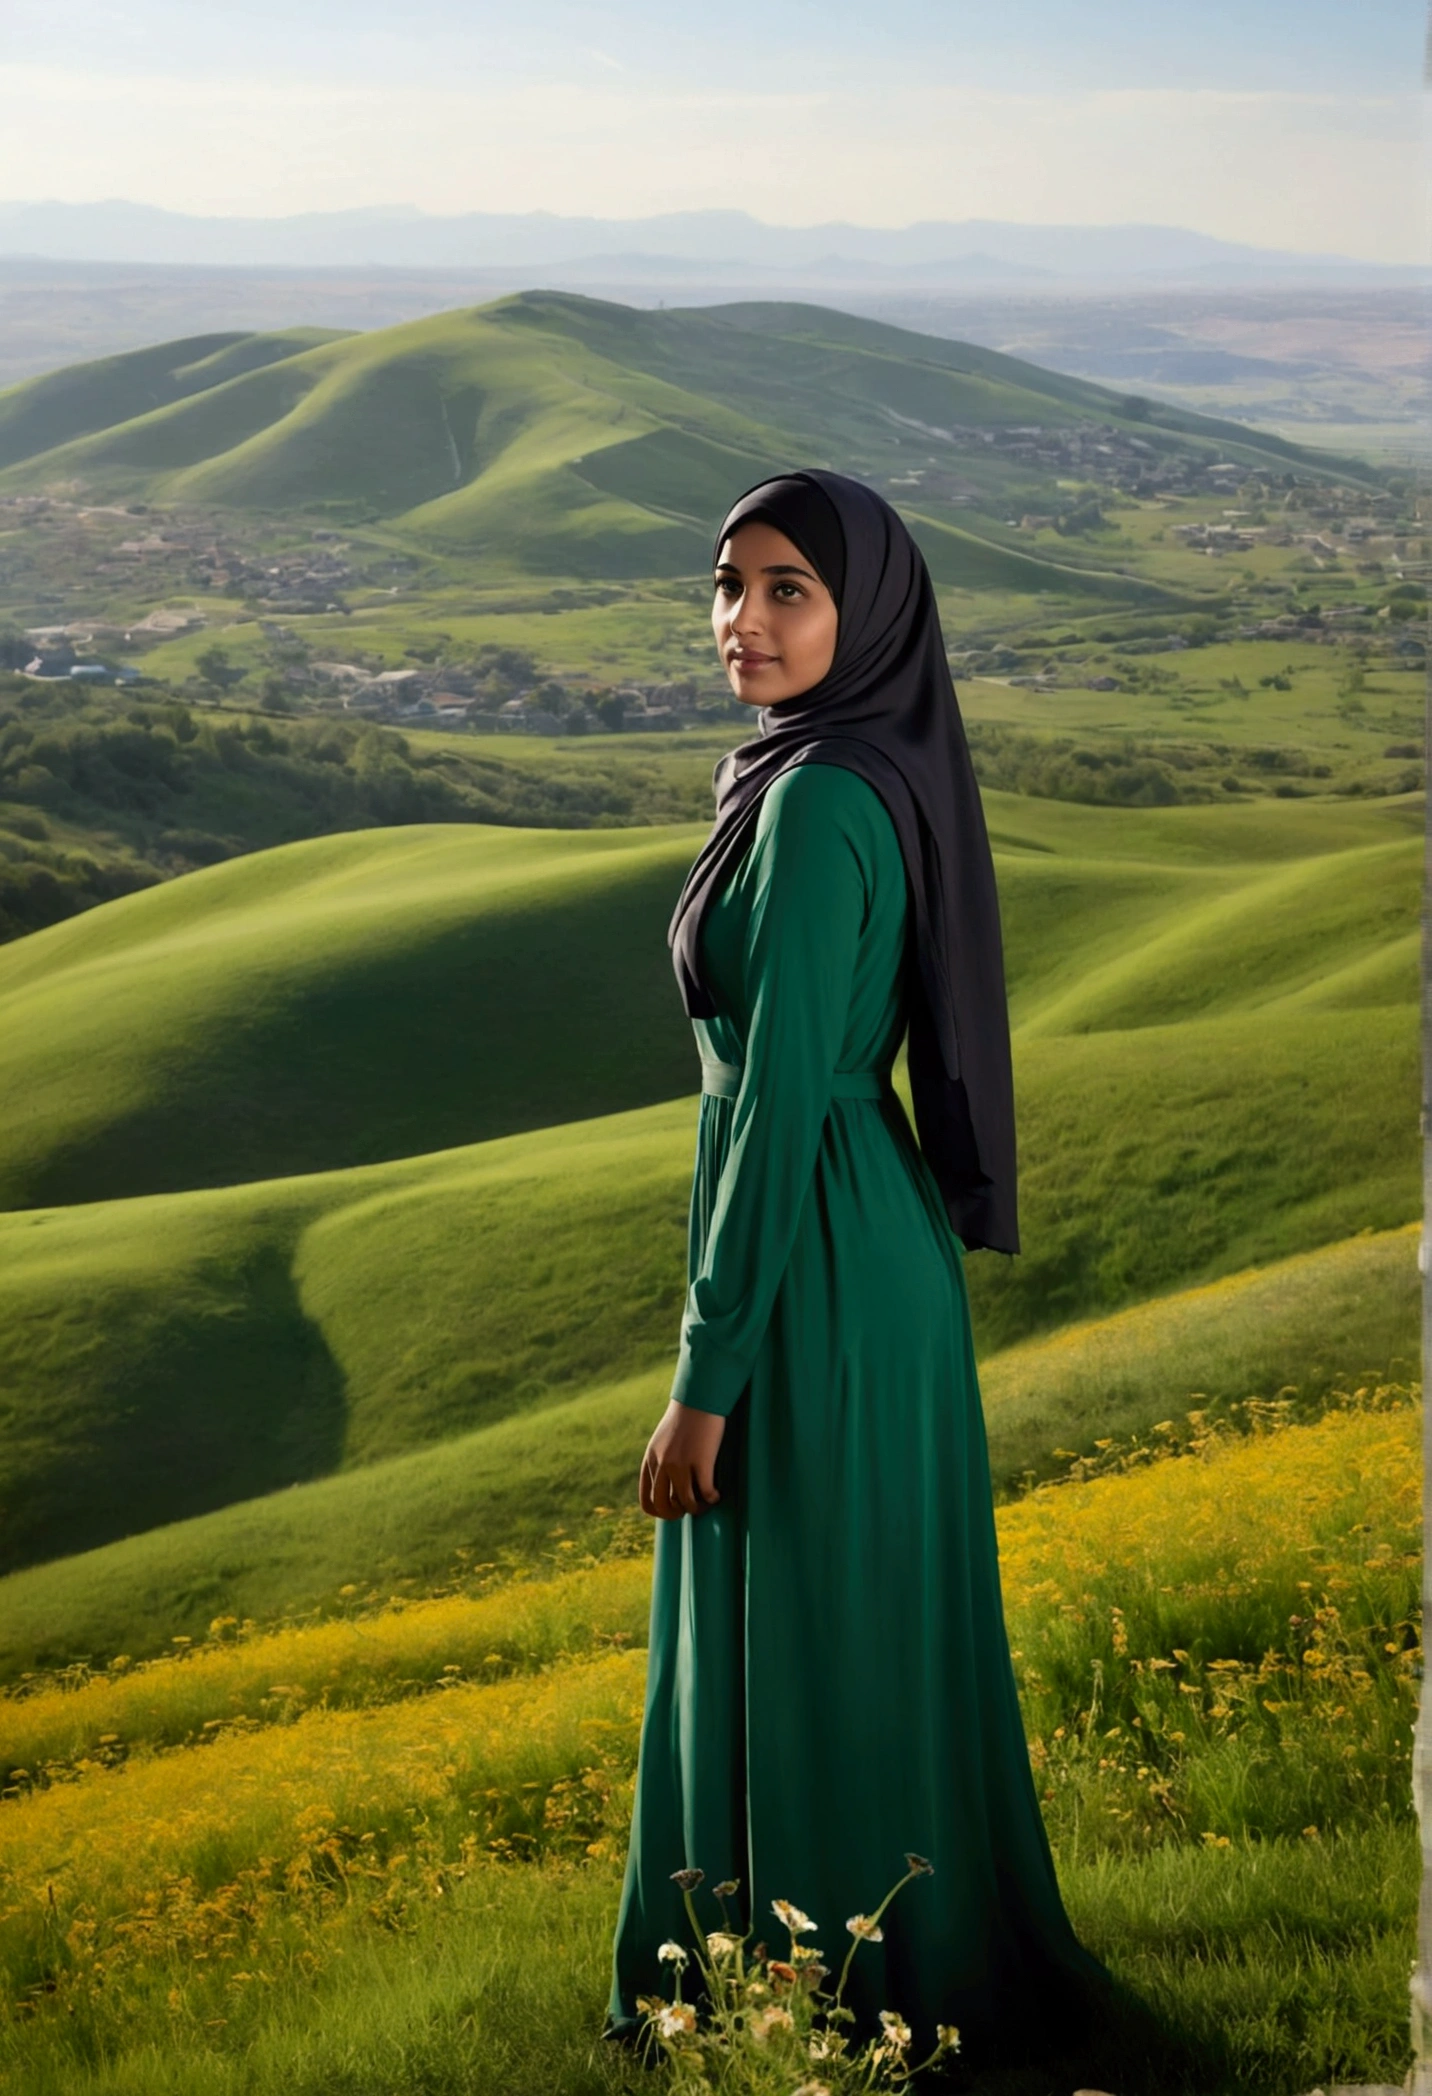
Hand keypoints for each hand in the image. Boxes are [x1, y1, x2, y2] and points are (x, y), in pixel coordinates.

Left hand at [640, 1400, 725, 1520]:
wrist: (700, 1397)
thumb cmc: (686, 1417)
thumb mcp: (663, 1439)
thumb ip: (661, 1460)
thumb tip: (668, 1484)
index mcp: (651, 1460)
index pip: (647, 1500)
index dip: (661, 1512)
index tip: (674, 1509)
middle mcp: (662, 1464)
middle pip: (663, 1506)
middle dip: (677, 1514)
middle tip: (690, 1508)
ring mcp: (681, 1463)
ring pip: (686, 1502)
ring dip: (698, 1508)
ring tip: (707, 1503)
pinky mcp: (701, 1461)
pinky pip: (706, 1492)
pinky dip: (712, 1498)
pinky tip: (717, 1494)